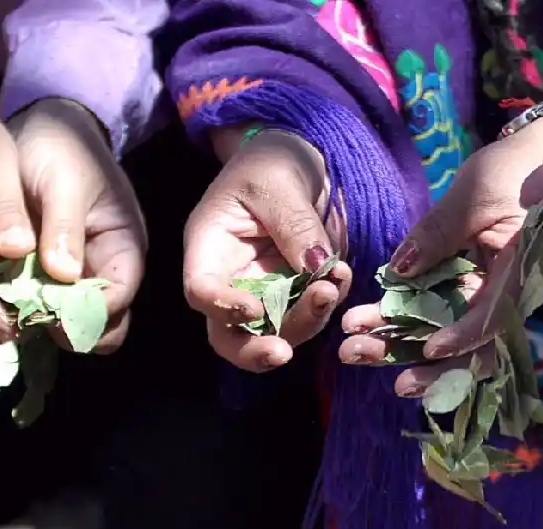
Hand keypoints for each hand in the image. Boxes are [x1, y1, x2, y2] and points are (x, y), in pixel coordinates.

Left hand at [9, 99, 145, 352]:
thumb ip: (65, 225)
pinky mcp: (49, 277)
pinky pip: (42, 306)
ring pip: (69, 323)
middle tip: (25, 310)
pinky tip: (0, 294)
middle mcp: (106, 271)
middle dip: (65, 326)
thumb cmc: (61, 147)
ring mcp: (78, 278)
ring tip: (9, 302)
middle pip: (99, 326)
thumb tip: (64, 274)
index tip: (46, 309)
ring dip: (41, 319)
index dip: (84, 314)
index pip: (116, 302)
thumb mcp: (64, 179)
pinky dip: (24, 307)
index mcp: (124, 249)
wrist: (38, 128)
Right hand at [182, 128, 351, 372]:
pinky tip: (341, 277)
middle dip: (254, 350)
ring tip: (333, 286)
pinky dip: (325, 306)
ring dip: (305, 323)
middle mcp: (231, 281)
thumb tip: (317, 270)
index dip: (221, 308)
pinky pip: (307, 316)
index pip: (201, 290)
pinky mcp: (294, 295)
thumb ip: (295, 226)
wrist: (298, 159)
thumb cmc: (271, 161)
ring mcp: (263, 292)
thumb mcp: (279, 181)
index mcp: (209, 248)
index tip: (253, 310)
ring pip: (275, 332)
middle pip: (228, 335)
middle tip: (284, 354)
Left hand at [339, 118, 542, 396]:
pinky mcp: (462, 292)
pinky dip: (400, 326)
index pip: (493, 319)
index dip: (462, 339)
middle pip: (465, 348)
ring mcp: (481, 298)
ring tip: (351, 349)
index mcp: (518, 273)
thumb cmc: (516, 171)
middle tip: (361, 355)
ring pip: (442, 338)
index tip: (429, 349)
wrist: (539, 162)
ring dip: (397, 347)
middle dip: (414, 359)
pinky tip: (366, 329)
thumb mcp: (477, 192)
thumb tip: (401, 269)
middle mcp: (500, 296)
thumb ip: (440, 232)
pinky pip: (433, 319)